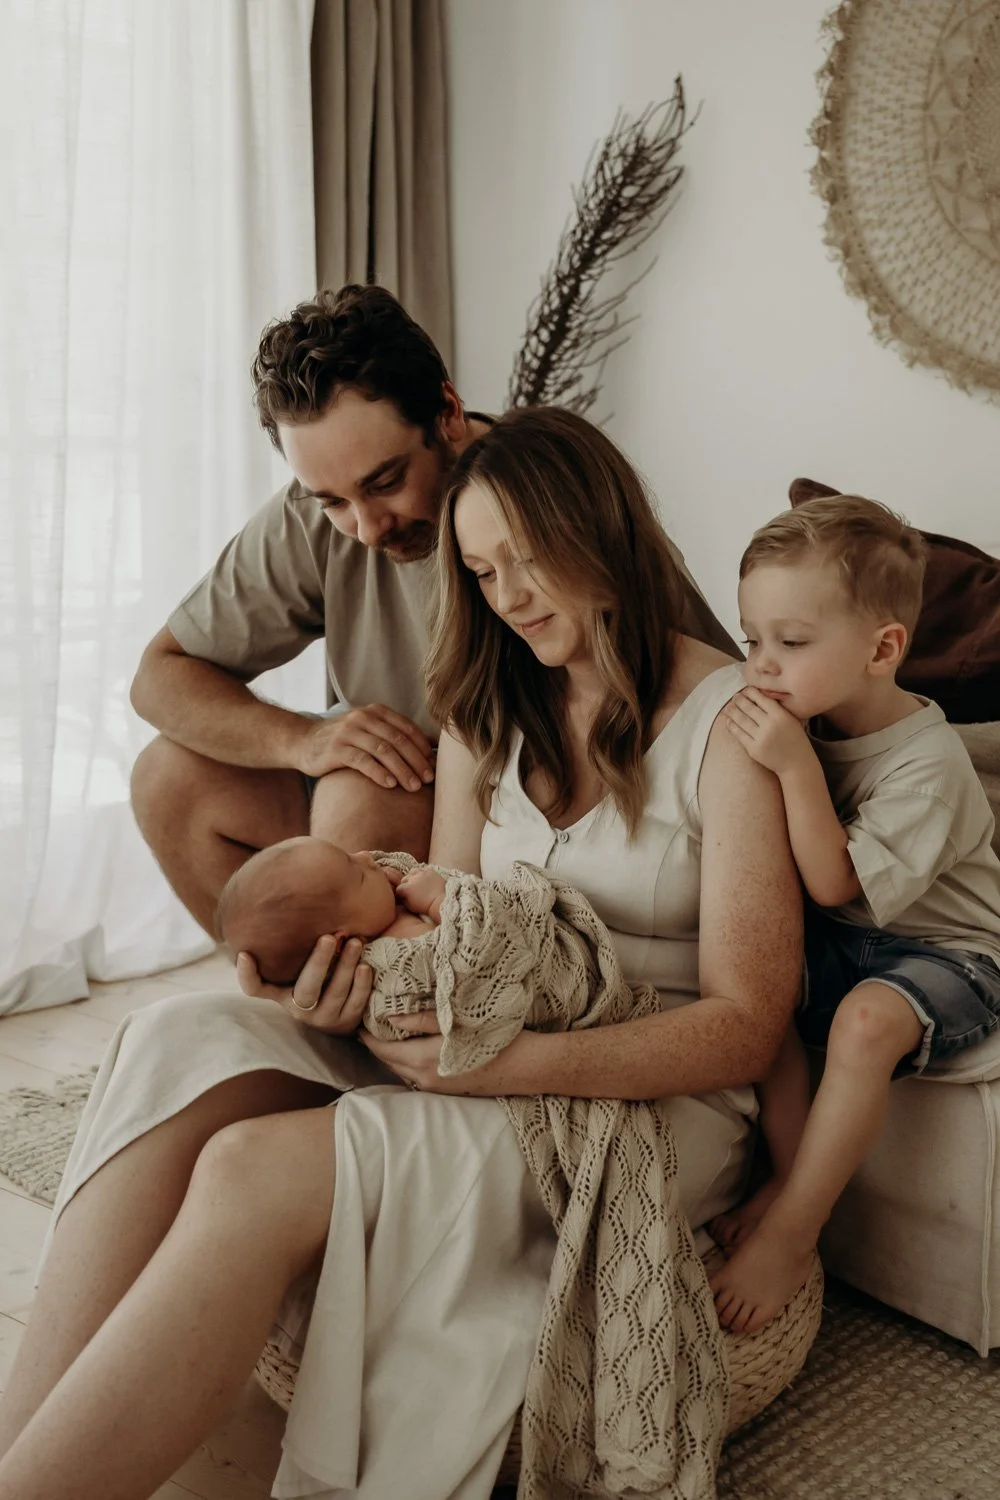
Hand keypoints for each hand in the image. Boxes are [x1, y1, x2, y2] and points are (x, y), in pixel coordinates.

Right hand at [236, 932, 372, 1034]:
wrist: (341, 1013)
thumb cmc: (317, 979)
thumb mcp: (298, 968)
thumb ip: (292, 947)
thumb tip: (284, 893)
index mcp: (281, 992)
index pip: (256, 988)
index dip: (247, 975)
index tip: (243, 954)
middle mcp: (299, 1007)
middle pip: (306, 989)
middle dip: (318, 962)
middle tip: (328, 937)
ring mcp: (323, 1017)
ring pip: (335, 994)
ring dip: (346, 967)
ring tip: (356, 943)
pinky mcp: (346, 1023)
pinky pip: (355, 1004)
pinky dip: (362, 985)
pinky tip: (366, 966)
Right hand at [298, 704, 435, 791]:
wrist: (303, 741)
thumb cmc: (344, 741)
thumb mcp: (368, 731)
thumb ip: (393, 735)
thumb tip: (431, 748)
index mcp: (375, 712)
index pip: (406, 728)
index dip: (423, 748)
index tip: (434, 766)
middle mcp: (363, 718)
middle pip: (397, 740)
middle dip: (416, 761)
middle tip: (427, 780)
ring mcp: (348, 732)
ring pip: (383, 751)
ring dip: (401, 770)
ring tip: (413, 787)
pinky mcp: (336, 749)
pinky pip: (362, 761)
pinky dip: (379, 773)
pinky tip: (390, 785)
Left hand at [360, 1028, 533, 1094]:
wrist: (527, 1066)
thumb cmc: (495, 1037)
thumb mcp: (456, 1022)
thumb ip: (421, 1020)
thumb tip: (391, 1019)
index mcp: (423, 1060)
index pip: (383, 1050)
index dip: (368, 1037)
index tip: (357, 1022)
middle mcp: (424, 1079)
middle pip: (390, 1062)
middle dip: (376, 1046)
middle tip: (368, 1025)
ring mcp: (436, 1088)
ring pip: (402, 1070)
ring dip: (392, 1055)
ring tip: (387, 1033)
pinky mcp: (448, 1090)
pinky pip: (417, 1076)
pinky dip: (407, 1062)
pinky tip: (412, 1047)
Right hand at [395, 866, 447, 918]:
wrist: (440, 902)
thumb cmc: (425, 907)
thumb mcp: (411, 907)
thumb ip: (403, 900)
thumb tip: (401, 897)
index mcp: (406, 888)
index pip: (398, 888)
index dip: (401, 893)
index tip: (404, 896)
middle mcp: (412, 878)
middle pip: (404, 879)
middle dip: (405, 884)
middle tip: (410, 890)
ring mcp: (421, 873)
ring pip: (412, 872)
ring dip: (412, 876)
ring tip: (416, 882)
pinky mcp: (430, 871)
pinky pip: (423, 870)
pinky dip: (422, 874)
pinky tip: (424, 879)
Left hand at [724, 688, 812, 775]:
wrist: (796, 763)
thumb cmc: (794, 739)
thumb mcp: (791, 719)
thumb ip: (777, 708)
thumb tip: (757, 696)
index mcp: (781, 715)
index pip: (761, 699)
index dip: (750, 693)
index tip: (745, 690)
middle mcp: (770, 725)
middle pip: (749, 708)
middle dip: (739, 700)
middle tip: (734, 697)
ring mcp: (761, 738)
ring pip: (741, 720)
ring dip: (732, 712)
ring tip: (728, 707)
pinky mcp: (754, 749)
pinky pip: (739, 734)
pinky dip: (732, 726)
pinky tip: (729, 721)